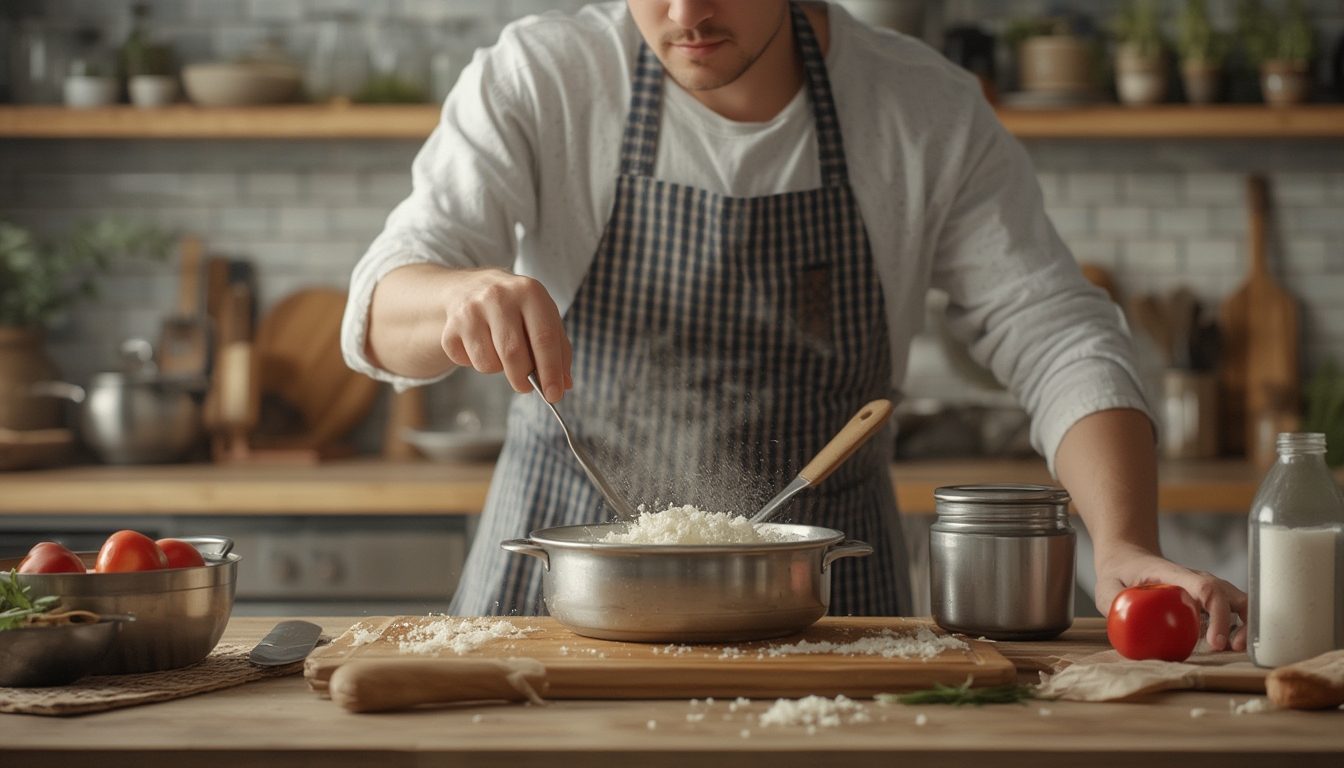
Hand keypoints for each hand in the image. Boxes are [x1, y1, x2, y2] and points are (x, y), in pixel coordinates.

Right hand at [439, 268, 572, 401]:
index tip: (554, 395)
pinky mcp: (450, 326)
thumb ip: (558, 350)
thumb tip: (564, 385)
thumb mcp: (542, 317)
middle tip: (527, 385)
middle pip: (513, 354)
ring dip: (499, 370)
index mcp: (529, 291)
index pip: (544, 338)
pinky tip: (480, 345)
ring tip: (500, 352)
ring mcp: (471, 310)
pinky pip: (467, 363)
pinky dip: (476, 363)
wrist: (470, 288)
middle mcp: (498, 296)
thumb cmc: (516, 308)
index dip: (550, 371)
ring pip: (488, 363)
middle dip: (523, 379)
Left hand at [1093, 543, 1247, 651]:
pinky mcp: (1205, 596)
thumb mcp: (1106, 585)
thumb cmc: (1119, 572)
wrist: (1127, 558)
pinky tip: (1229, 643)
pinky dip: (1238, 624)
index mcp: (1174, 574)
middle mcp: (1195, 578)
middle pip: (1229, 595)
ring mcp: (1203, 585)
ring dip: (1245, 623)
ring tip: (1236, 648)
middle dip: (1241, 622)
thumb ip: (1112, 603)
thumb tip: (1124, 627)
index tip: (1215, 641)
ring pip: (1237, 599)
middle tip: (1230, 648)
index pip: (1205, 588)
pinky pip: (1230, 607)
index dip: (1218, 614)